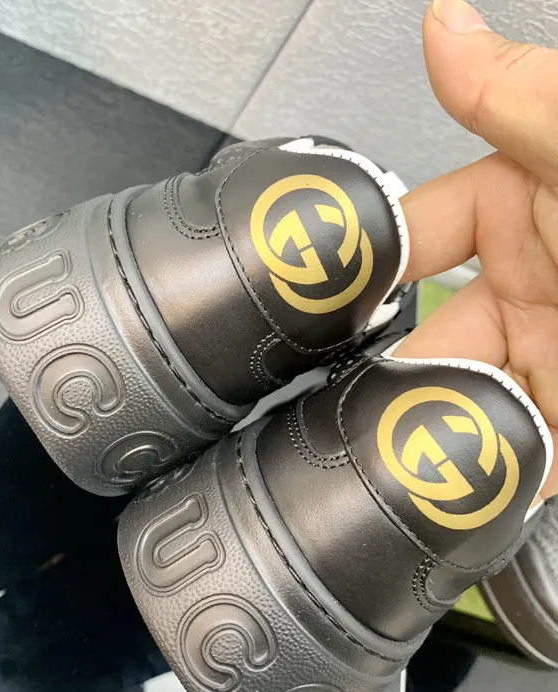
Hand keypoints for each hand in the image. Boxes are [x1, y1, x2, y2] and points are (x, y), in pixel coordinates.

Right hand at [394, 0, 557, 499]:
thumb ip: (519, 99)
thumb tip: (444, 22)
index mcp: (524, 208)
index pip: (416, 234)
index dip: (368, 265)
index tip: (324, 299)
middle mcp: (531, 283)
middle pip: (427, 332)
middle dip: (404, 369)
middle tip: (383, 395)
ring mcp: (547, 356)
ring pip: (460, 397)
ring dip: (438, 424)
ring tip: (424, 446)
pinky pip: (508, 449)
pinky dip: (485, 466)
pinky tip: (470, 477)